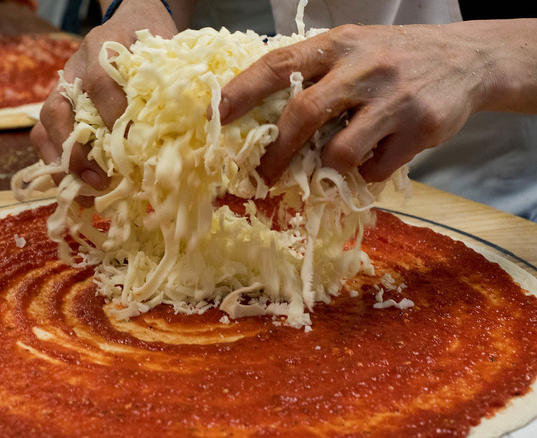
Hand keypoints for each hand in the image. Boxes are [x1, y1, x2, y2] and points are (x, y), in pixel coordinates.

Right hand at [30, 0, 178, 190]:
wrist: (130, 23)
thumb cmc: (149, 39)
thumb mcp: (163, 48)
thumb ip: (169, 76)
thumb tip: (195, 118)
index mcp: (99, 50)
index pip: (98, 82)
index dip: (110, 113)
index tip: (128, 142)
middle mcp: (72, 73)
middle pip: (56, 112)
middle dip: (74, 152)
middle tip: (98, 181)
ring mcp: (62, 94)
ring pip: (45, 131)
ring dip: (61, 167)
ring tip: (86, 195)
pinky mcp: (62, 112)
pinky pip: (48, 141)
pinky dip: (60, 169)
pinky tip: (80, 192)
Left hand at [217, 20, 536, 183]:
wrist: (469, 59)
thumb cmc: (394, 58)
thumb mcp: (352, 49)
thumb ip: (314, 74)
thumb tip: (260, 115)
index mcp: (338, 45)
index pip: (279, 65)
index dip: (242, 91)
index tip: (216, 116)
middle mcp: (363, 68)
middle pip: (304, 114)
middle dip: (276, 152)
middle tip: (263, 175)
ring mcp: (394, 99)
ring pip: (340, 151)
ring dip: (328, 166)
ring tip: (337, 160)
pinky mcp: (421, 129)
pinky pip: (375, 168)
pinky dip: (365, 172)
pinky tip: (376, 156)